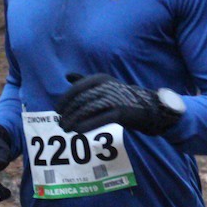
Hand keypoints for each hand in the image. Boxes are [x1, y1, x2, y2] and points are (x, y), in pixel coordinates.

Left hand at [56, 73, 182, 135]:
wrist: (148, 108)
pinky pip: (99, 119)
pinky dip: (87, 125)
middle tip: (60, 122)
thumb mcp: (104, 85)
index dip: (66, 99)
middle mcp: (107, 86)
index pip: (78, 88)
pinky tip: (78, 131)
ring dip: (74, 120)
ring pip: (88, 110)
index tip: (58, 109)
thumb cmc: (122, 97)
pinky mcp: (120, 112)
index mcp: (101, 78)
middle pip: (81, 100)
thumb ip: (86, 81)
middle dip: (68, 112)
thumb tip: (68, 75)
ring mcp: (114, 99)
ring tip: (66, 128)